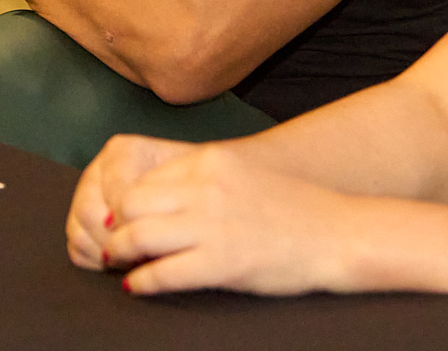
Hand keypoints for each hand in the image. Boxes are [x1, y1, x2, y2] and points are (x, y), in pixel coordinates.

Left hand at [73, 135, 360, 295]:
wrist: (336, 233)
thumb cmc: (288, 207)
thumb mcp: (237, 175)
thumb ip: (195, 181)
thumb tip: (144, 202)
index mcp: (208, 161)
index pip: (143, 178)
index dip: (124, 202)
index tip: (119, 219)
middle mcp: (206, 188)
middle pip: (130, 204)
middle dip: (114, 226)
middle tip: (111, 242)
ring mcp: (213, 226)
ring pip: (137, 236)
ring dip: (119, 253)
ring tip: (119, 262)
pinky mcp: (222, 263)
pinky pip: (163, 273)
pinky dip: (143, 282)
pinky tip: (138, 285)